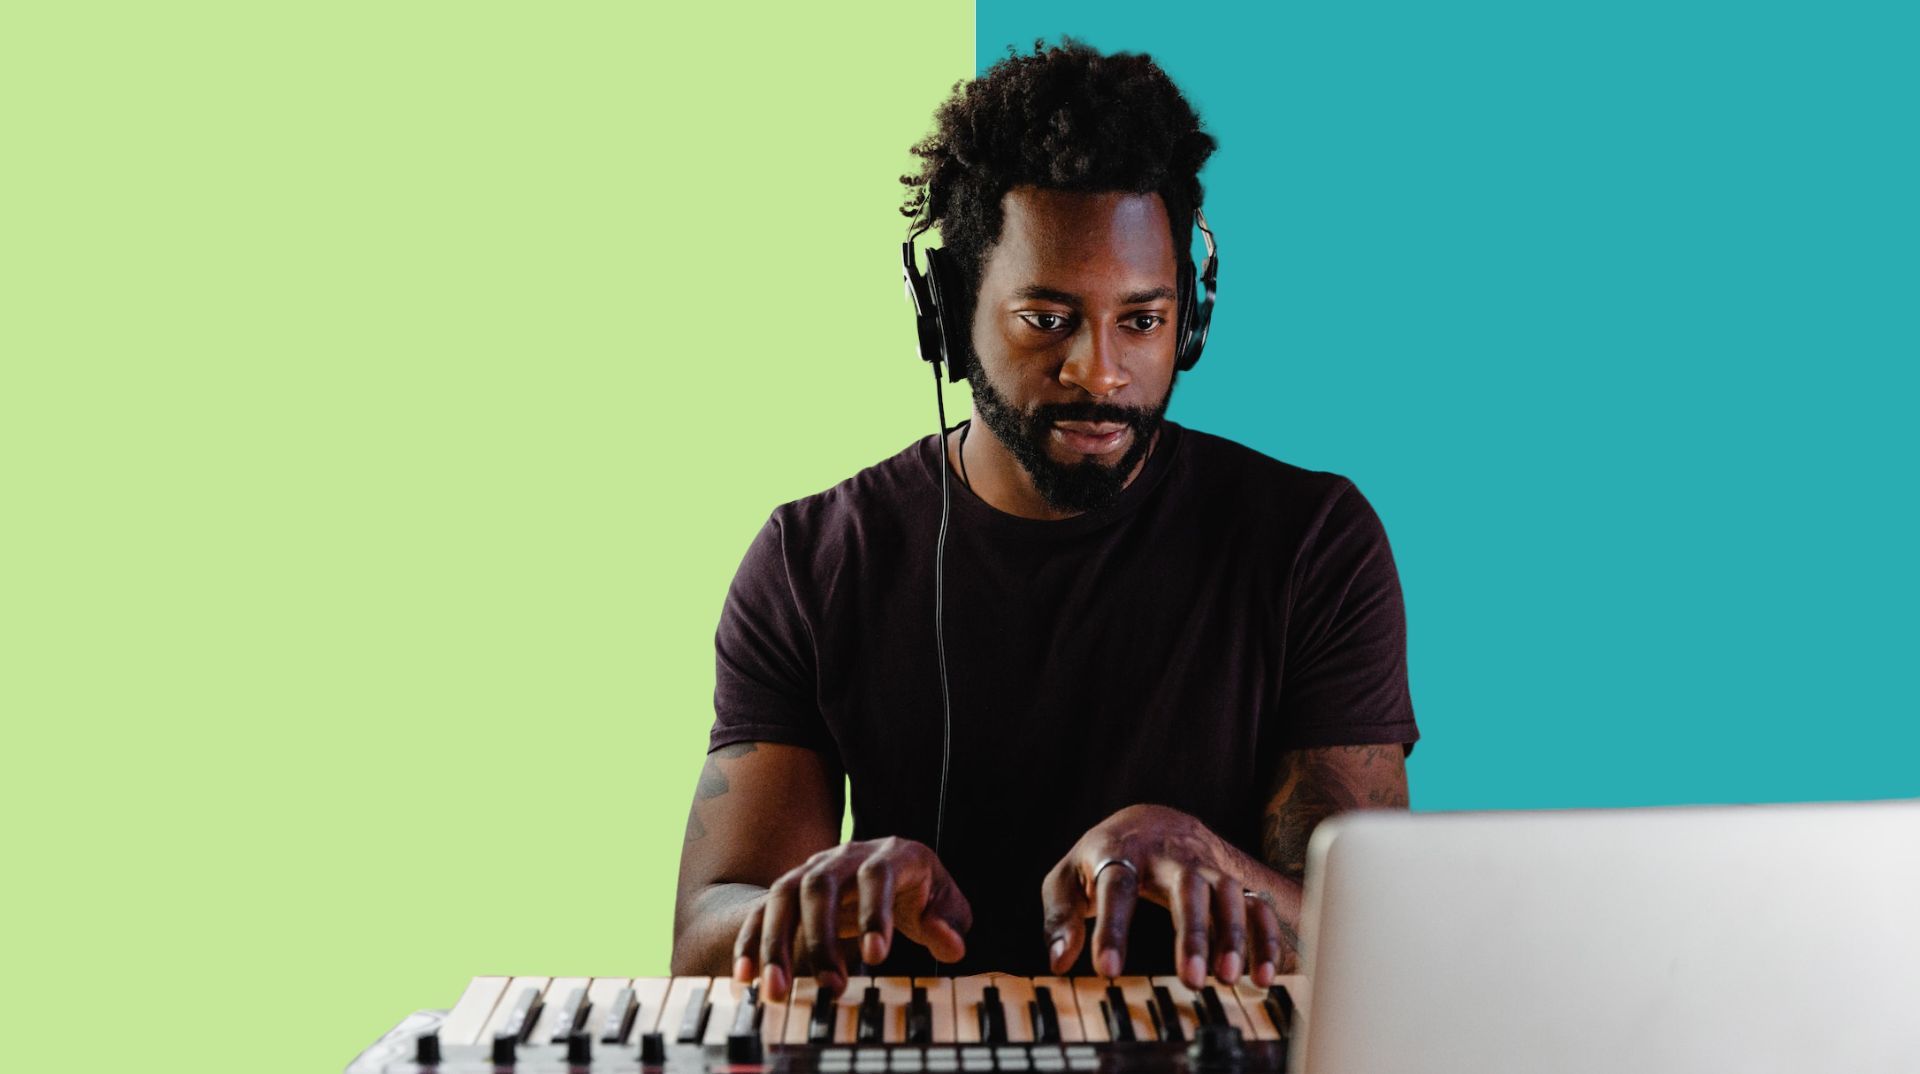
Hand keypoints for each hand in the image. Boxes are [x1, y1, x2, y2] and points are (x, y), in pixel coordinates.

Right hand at [733, 836, 971, 1000]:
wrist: (883, 865)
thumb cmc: (917, 889)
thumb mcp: (942, 902)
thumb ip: (948, 923)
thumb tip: (952, 945)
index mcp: (889, 854)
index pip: (877, 874)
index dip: (874, 913)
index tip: (878, 957)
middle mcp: (843, 856)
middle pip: (821, 886)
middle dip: (821, 938)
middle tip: (830, 985)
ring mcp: (810, 870)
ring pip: (784, 897)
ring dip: (776, 944)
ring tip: (777, 990)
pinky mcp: (787, 891)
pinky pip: (759, 912)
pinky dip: (749, 943)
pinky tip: (745, 977)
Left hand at [1041, 804, 1288, 988]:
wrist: (1152, 821)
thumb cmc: (1102, 857)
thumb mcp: (1068, 879)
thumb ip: (1060, 918)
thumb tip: (1059, 962)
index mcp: (1120, 851)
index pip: (1116, 887)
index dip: (1112, 930)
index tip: (1108, 971)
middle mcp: (1169, 856)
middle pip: (1187, 886)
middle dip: (1192, 933)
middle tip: (1191, 980)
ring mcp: (1205, 866)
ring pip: (1227, 893)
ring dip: (1232, 936)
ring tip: (1227, 979)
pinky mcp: (1231, 880)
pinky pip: (1255, 906)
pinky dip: (1263, 938)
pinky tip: (1261, 976)